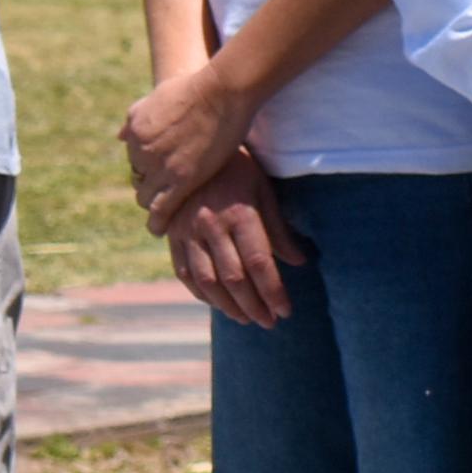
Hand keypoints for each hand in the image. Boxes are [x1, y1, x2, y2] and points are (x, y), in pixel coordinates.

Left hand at [121, 61, 259, 229]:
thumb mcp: (157, 95)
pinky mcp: (182, 179)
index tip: (162, 172)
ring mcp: (160, 166)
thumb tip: (118, 136)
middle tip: (168, 189)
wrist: (223, 89)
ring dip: (154, 202)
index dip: (149, 166)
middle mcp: (140, 150)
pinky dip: (158, 222)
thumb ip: (137, 117)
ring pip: (146, 196)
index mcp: (134, 130)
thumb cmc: (199, 86)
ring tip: (166, 211)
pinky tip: (160, 230)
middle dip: (152, 183)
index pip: (135, 158)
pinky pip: (161, 209)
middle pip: (139, 178)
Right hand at [162, 150, 309, 328]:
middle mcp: (211, 225)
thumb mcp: (264, 191)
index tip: (285, 310)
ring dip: (228, 306)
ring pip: (207, 280)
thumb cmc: (239, 169)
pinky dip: (201, 293)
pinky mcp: (171, 235)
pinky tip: (217, 304)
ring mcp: (187, 232)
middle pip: (234, 277)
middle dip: (254, 305)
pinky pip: (184, 273)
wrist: (192, 150)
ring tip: (247, 319)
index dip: (273, 290)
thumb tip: (299, 262)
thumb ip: (279, 229)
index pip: (260, 262)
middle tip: (270, 322)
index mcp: (239, 213)